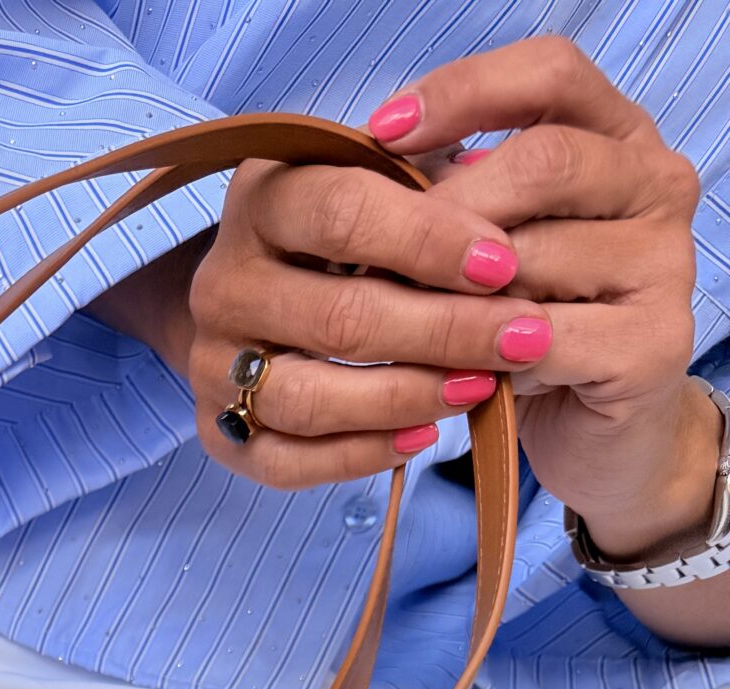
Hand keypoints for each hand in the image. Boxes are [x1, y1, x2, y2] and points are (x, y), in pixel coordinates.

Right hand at [170, 140, 553, 488]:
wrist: (254, 296)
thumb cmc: (343, 232)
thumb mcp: (379, 181)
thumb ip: (431, 180)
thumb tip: (500, 180)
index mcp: (262, 199)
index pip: (342, 213)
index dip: (428, 241)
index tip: (503, 265)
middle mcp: (222, 283)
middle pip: (337, 317)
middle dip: (443, 330)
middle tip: (523, 337)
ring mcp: (211, 365)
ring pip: (309, 398)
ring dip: (407, 397)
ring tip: (480, 387)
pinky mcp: (216, 432)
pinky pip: (287, 462)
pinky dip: (361, 454)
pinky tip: (423, 436)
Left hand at [370, 40, 710, 562]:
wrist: (595, 435)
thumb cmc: (529, 330)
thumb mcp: (488, 248)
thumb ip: (453, 196)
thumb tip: (364, 164)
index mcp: (619, 138)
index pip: (550, 74)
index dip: (463, 92)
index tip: (379, 133)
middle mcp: (657, 184)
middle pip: (544, 160)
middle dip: (446, 214)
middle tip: (373, 262)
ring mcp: (667, 262)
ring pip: (536, 257)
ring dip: (454, 300)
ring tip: (406, 330)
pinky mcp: (654, 343)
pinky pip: (547, 339)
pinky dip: (489, 362)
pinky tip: (462, 378)